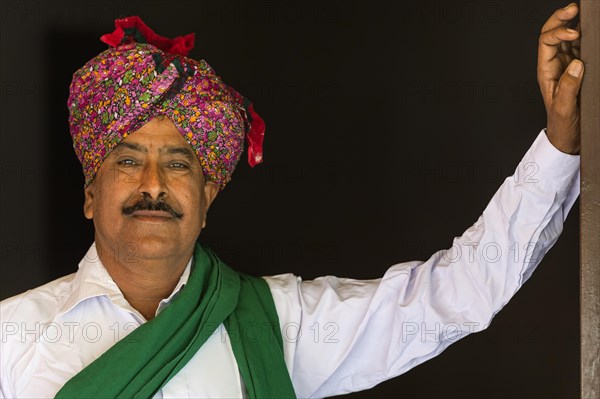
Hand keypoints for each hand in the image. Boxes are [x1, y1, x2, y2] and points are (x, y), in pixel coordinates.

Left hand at [538, 3, 583, 154]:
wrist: (568, 137)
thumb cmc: (562, 125)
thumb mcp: (564, 108)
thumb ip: (568, 87)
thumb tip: (576, 64)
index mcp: (546, 71)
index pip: (546, 43)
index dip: (558, 32)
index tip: (574, 32)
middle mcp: (554, 64)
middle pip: (552, 34)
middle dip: (560, 18)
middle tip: (574, 8)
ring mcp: (567, 65)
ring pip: (567, 37)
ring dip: (573, 22)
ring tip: (582, 10)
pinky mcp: (579, 69)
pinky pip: (581, 47)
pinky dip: (587, 35)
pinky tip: (592, 29)